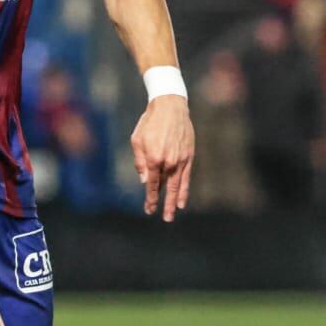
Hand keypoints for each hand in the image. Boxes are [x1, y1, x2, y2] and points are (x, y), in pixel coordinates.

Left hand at [131, 94, 193, 221]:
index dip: (150, 198)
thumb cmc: (150, 122)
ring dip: (174, 201)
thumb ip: (140, 162)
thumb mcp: (137, 140)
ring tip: (172, 215)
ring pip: (177, 185)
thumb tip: (143, 181)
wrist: (170, 106)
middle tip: (163, 218)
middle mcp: (168, 161)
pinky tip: (182, 200)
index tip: (149, 209)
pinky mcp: (189, 156)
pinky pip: (187, 177)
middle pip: (165, 188)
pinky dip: (184, 190)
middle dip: (163, 205)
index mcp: (153, 158)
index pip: (151, 184)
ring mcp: (180, 159)